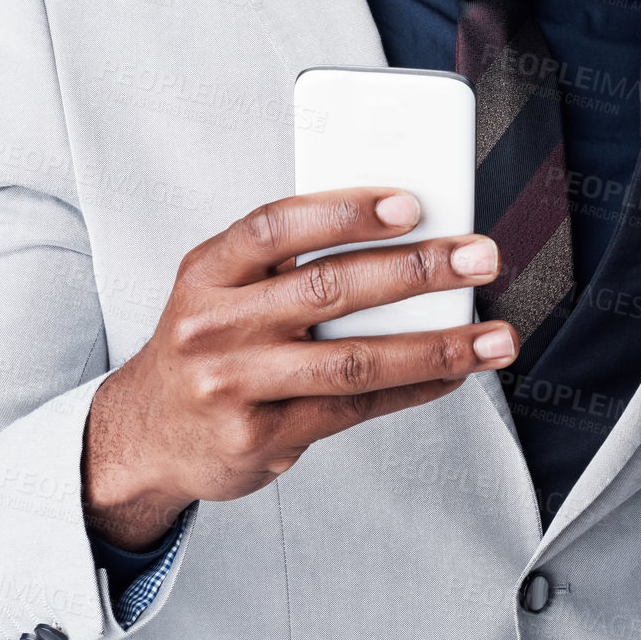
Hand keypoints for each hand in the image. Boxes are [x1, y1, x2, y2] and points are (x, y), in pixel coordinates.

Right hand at [82, 187, 517, 546]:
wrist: (147, 434)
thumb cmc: (207, 345)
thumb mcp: (223, 289)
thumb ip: (288, 265)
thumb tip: (401, 236)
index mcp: (208, 271)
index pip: (278, 226)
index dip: (345, 210)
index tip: (410, 203)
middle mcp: (214, 325)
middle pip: (328, 289)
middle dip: (416, 270)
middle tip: (478, 258)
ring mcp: (235, 384)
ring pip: (352, 359)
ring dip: (435, 345)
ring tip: (493, 337)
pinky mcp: (261, 435)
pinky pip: (354, 407)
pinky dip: (414, 388)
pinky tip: (453, 372)